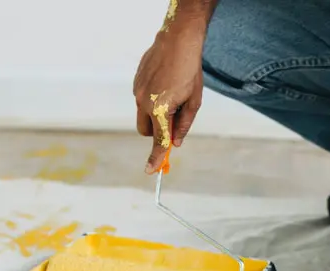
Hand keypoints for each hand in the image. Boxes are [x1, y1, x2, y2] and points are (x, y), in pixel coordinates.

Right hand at [133, 25, 204, 172]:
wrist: (177, 40)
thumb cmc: (189, 70)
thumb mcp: (194, 101)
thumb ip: (184, 124)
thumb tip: (177, 142)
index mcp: (161, 110)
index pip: (159, 140)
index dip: (156, 158)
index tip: (151, 171)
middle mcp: (144, 103)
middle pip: (146, 132)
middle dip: (157, 132)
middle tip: (173, 122)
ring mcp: (137, 92)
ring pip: (142, 116)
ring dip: (154, 115)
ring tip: (172, 94)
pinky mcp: (135, 83)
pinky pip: (141, 100)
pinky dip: (151, 101)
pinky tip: (164, 84)